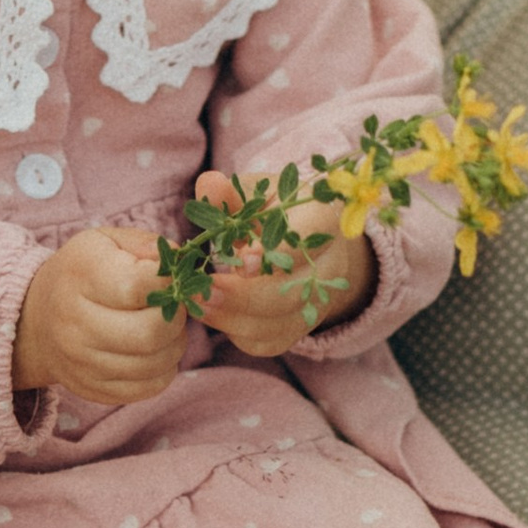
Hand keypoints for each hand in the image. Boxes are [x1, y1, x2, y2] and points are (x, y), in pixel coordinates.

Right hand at [13, 226, 187, 409]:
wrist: (35, 320)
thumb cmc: (81, 274)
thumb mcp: (106, 242)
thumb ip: (147, 245)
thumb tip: (180, 262)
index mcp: (80, 275)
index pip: (137, 286)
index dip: (168, 282)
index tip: (168, 279)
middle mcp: (75, 322)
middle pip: (150, 332)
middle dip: (176, 318)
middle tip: (172, 307)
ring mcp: (81, 362)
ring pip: (156, 363)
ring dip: (174, 344)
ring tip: (163, 327)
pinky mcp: (93, 389)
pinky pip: (150, 387)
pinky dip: (164, 369)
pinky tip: (153, 350)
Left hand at [190, 171, 372, 358]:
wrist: (302, 242)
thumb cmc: (273, 211)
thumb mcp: (256, 194)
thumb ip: (232, 194)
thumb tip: (209, 185)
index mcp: (321, 220)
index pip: (309, 238)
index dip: (277, 253)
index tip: (240, 261)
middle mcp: (329, 265)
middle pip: (292, 292)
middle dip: (244, 296)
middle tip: (203, 292)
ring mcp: (318, 300)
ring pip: (280, 322)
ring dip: (235, 319)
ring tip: (198, 305)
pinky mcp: (300, 326)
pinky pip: (271, 342)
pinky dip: (240, 334)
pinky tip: (215, 316)